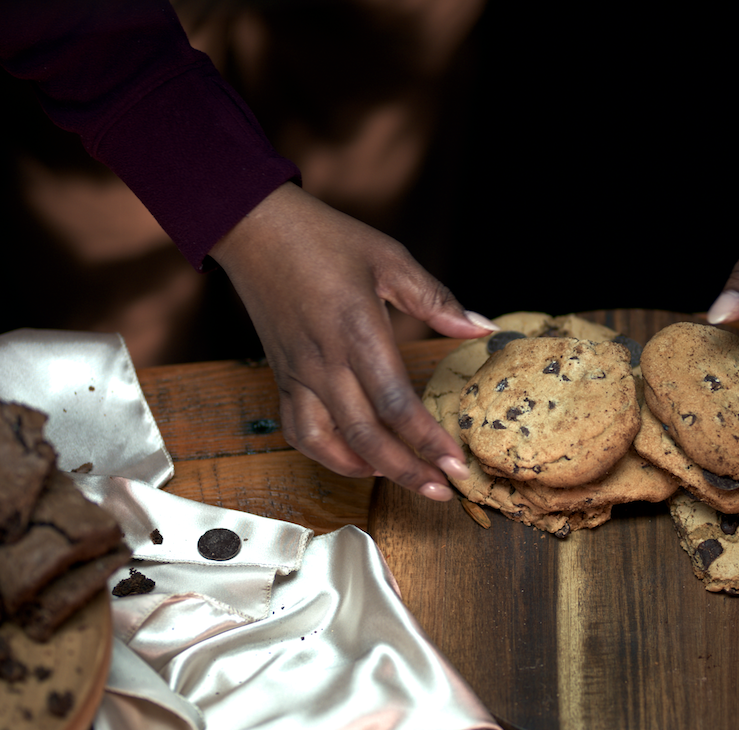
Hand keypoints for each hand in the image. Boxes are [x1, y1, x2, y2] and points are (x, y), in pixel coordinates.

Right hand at [210, 182, 497, 499]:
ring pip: (330, 443)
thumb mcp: (390, 260)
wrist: (254, 229)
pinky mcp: (281, 377)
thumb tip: (483, 327)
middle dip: (408, 471)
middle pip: (368, 436)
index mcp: (357, 332)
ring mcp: (299, 374)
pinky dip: (327, 455)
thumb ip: (437, 301)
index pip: (398, 404)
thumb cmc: (324, 239)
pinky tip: (357, 460)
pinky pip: (299, 430)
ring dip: (369, 470)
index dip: (429, 441)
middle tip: (443, 491)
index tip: (457, 465)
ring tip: (406, 480)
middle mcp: (326, 362)